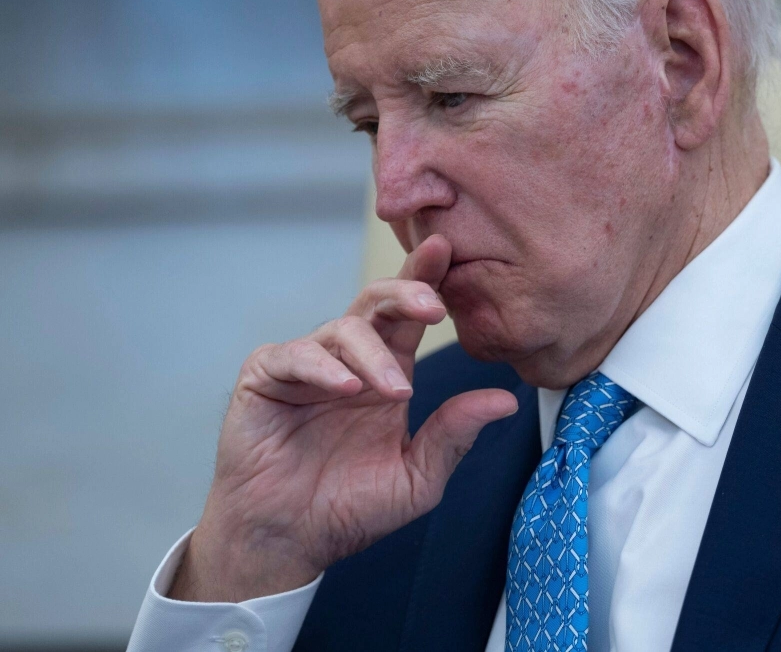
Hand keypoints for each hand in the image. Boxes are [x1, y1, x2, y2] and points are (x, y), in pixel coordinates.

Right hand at [168, 235, 518, 601]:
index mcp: (387, 373)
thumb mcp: (416, 477)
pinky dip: (322, 367)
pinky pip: (293, 355)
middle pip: (376, 302)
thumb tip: (506, 400)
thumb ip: (454, 435)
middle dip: (406, 292)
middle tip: (433, 305)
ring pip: (342, 329)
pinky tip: (346, 388)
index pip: (408, 317)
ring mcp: (306, 365)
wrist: (289, 540)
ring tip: (396, 392)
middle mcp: (348, 360)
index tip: (446, 250)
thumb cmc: (349, 508)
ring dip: (374, 355)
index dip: (426, 280)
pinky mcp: (265, 377)